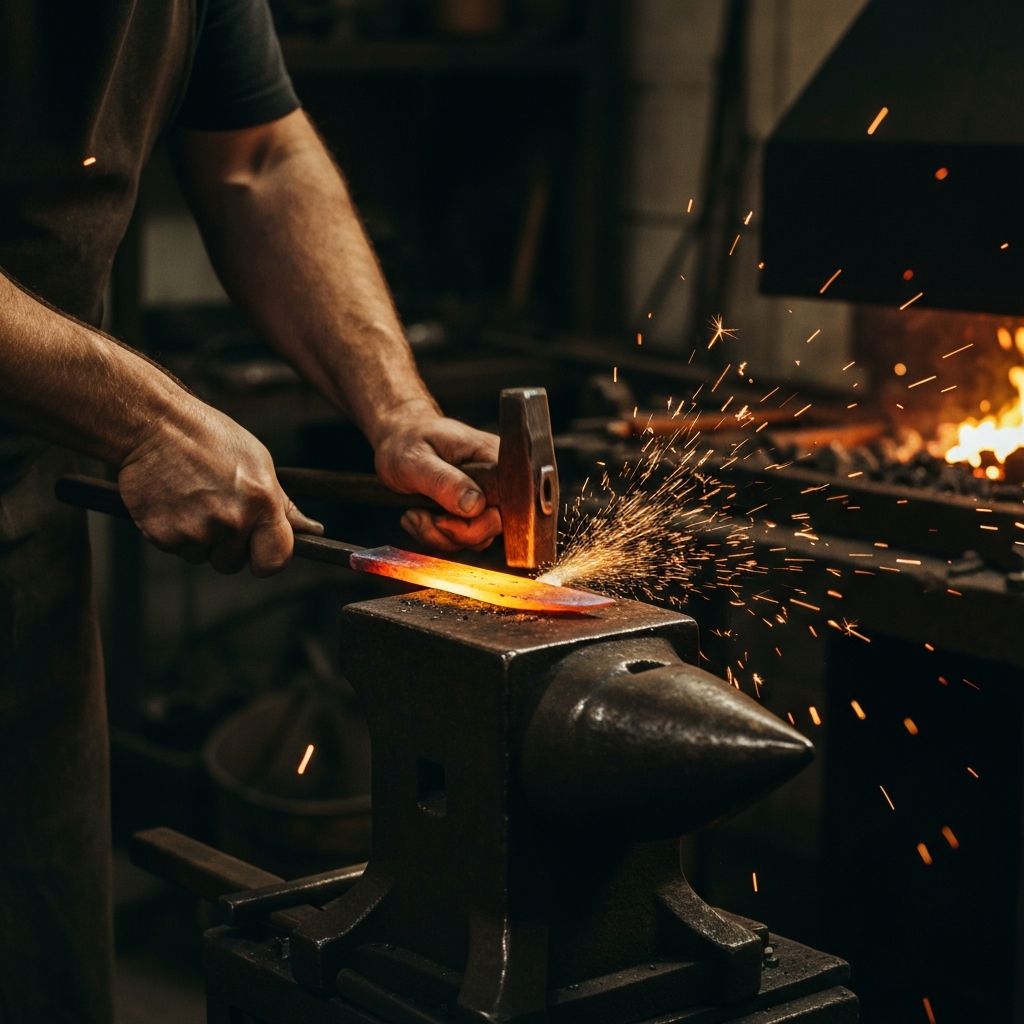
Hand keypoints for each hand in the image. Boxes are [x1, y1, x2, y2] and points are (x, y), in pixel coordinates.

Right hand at [118, 399, 321, 574]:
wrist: (153, 425)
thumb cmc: (209, 438)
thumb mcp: (257, 462)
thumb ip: (282, 504)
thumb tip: (312, 529)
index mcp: (261, 503)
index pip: (276, 559)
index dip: (268, 558)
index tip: (259, 550)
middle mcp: (231, 521)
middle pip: (233, 562)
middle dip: (226, 545)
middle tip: (214, 508)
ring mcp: (196, 531)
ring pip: (202, 557)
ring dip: (198, 539)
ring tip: (191, 499)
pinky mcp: (163, 536)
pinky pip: (174, 549)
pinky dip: (172, 532)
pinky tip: (172, 502)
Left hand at [372, 405, 501, 552]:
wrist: (395, 443)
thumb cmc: (406, 443)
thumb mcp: (416, 459)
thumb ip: (445, 481)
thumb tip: (475, 505)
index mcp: (493, 458)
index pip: (508, 502)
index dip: (477, 521)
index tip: (439, 519)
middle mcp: (497, 481)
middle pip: (495, 526)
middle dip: (452, 532)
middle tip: (419, 515)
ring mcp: (486, 500)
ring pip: (477, 539)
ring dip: (438, 535)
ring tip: (413, 514)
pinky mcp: (471, 515)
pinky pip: (462, 540)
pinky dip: (434, 536)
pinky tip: (416, 517)